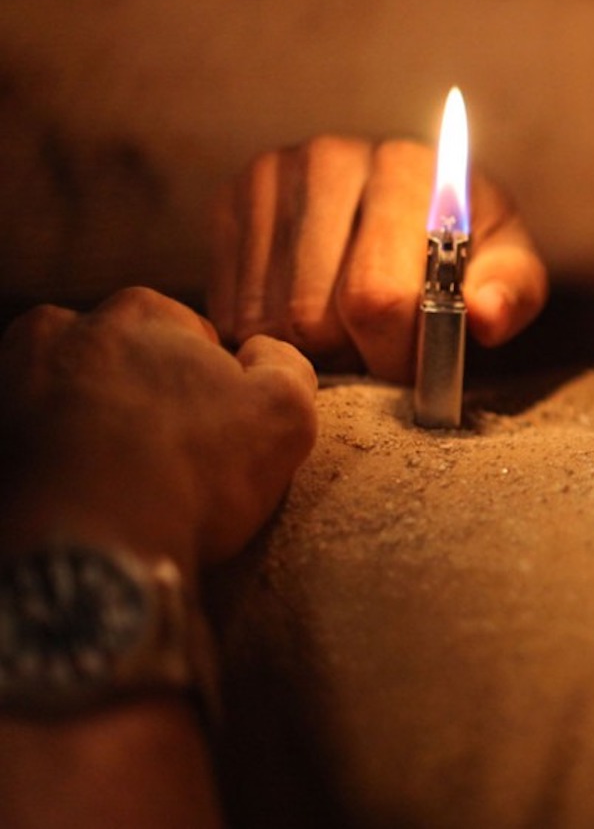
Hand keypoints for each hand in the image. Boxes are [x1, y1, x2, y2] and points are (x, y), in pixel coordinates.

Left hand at [0, 289, 317, 571]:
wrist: (79, 560)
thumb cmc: (188, 481)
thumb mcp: (283, 417)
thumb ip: (286, 364)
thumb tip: (260, 349)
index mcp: (140, 312)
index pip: (189, 339)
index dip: (210, 389)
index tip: (210, 437)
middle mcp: (60, 329)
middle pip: (118, 362)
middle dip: (138, 398)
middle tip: (157, 461)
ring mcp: (5, 379)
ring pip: (62, 394)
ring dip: (82, 421)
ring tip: (105, 481)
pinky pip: (18, 432)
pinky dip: (39, 453)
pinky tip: (66, 491)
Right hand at [208, 136, 547, 379]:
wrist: (414, 207)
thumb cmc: (465, 251)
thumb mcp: (507, 268)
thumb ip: (510, 293)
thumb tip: (483, 316)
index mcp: (409, 166)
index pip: (378, 296)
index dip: (395, 355)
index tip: (414, 369)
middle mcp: (331, 157)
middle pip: (313, 313)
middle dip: (352, 357)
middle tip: (378, 356)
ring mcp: (273, 175)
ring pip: (268, 319)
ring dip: (310, 351)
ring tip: (348, 334)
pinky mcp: (230, 201)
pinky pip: (232, 309)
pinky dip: (271, 336)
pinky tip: (308, 319)